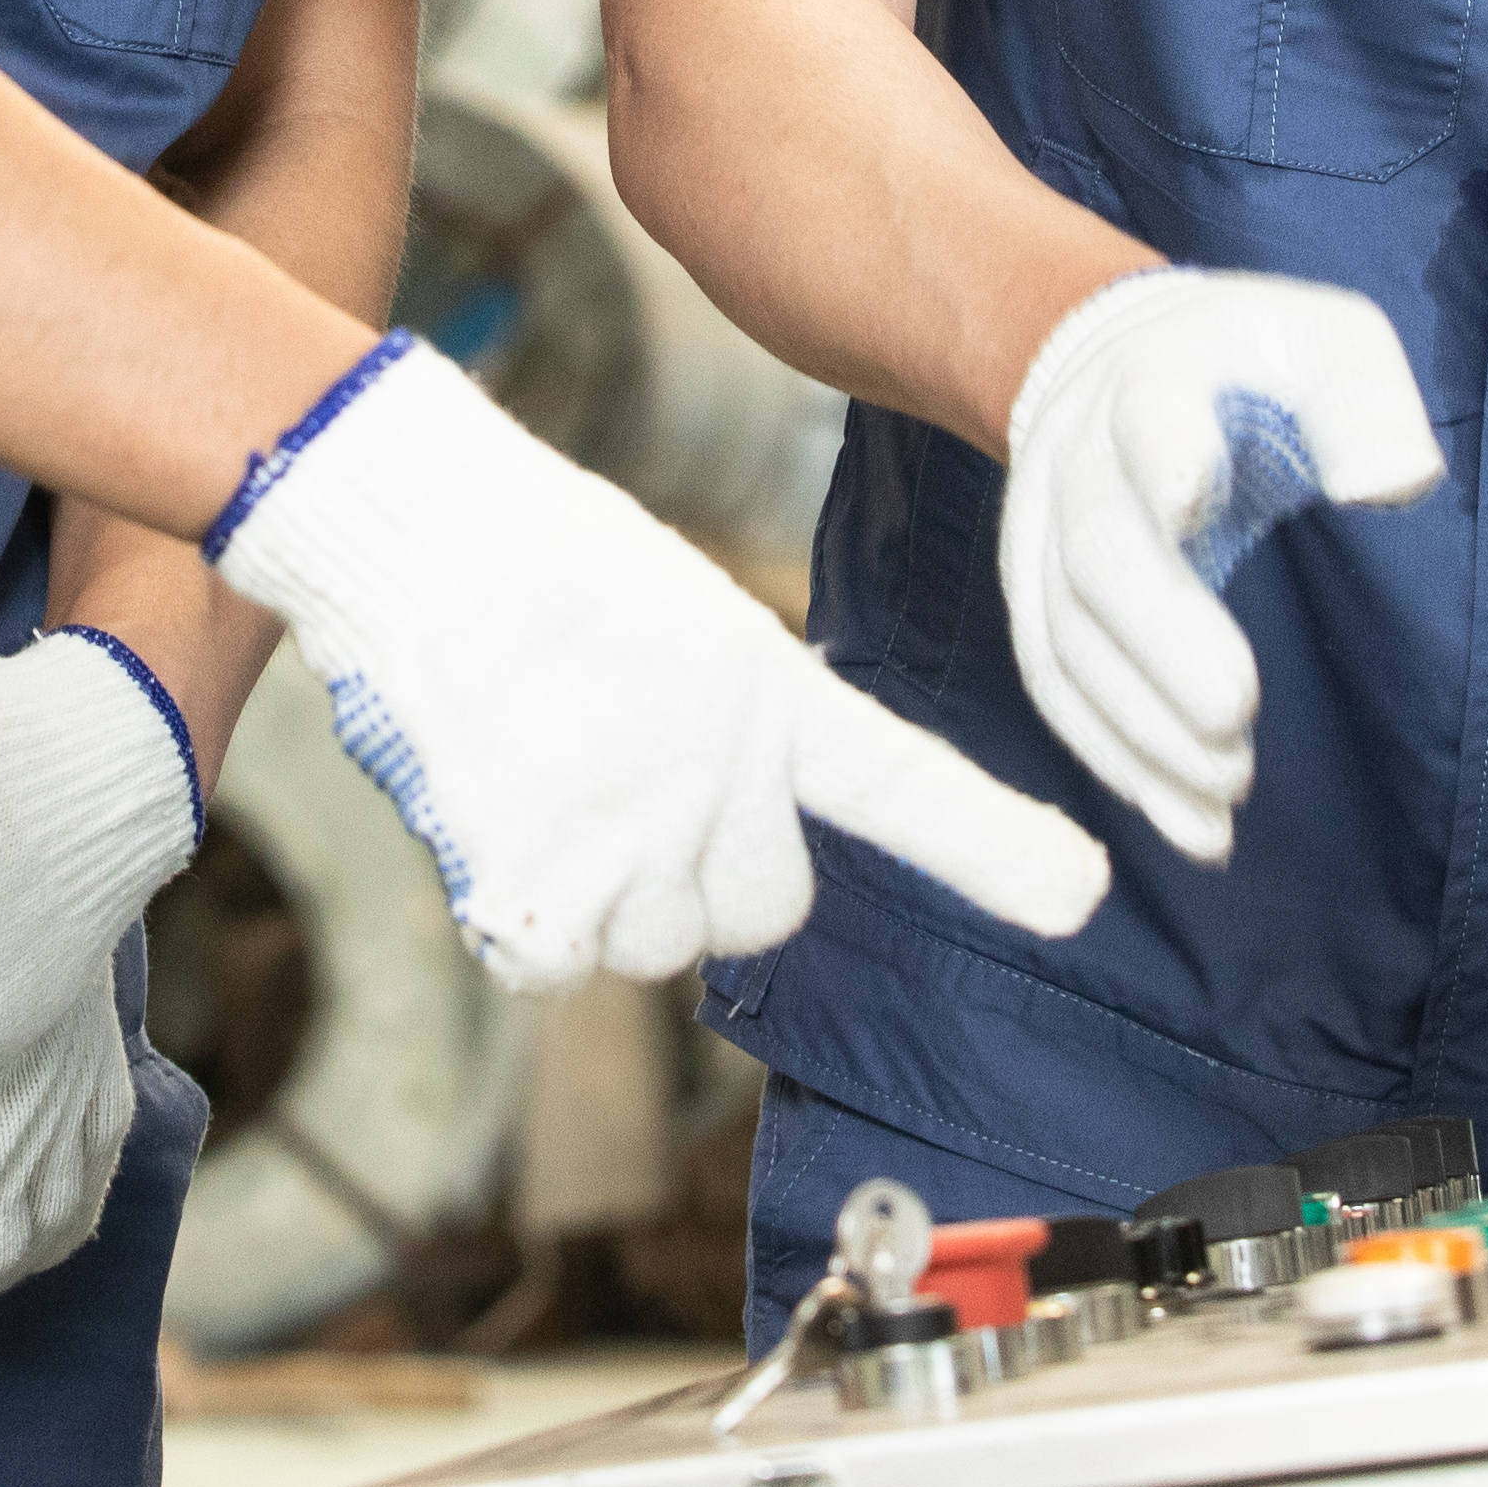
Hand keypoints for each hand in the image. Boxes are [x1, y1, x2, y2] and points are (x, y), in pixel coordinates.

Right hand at [208, 342, 1107, 988]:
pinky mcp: (531, 875)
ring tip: (547, 778)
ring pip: (652, 944)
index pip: (899, 782)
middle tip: (628, 789)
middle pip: (764, 911)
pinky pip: (553, 958)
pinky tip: (493, 813)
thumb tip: (740, 825)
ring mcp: (623, 828)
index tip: (1079, 893)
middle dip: (708, 877)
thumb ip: (735, 730)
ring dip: (603, 896)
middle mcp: (713, 768)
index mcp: (763, 689)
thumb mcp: (682, 618)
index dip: (993, 847)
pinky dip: (519, 914)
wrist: (408, 527)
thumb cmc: (534, 561)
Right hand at [997, 268, 1443, 865]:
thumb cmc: (1257, 365)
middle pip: (1097, 552)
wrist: (1114, 365)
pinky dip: (1115, 761)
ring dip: (1141, 725)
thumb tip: (1394, 484)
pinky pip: (1055, 690)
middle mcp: (1078, 458)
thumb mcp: (1327, 343)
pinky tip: (1186, 824)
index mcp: (1157, 377)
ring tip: (1226, 792)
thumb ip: (1365, 402)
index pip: (1151, 415)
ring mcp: (1039, 535)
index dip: (1166, 458)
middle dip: (1158, 637)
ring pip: (1066, 640)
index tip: (1195, 507)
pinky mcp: (1033, 601)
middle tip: (1234, 715)